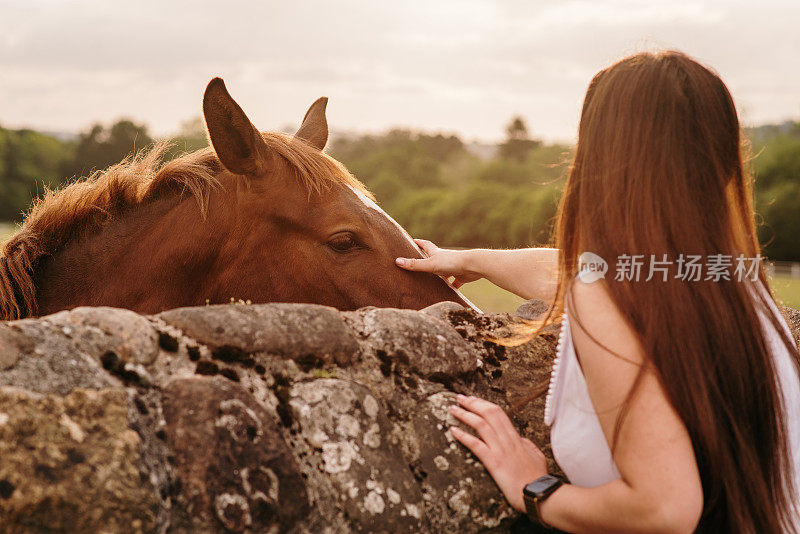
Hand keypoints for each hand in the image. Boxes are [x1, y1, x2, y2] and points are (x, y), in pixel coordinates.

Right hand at [395, 239, 480, 287]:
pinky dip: (452, 286)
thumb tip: (397, 261)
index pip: (425, 245)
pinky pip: (455, 282)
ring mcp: (453, 267)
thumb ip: (415, 265)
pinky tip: (449, 292)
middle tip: (418, 262)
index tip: (412, 240)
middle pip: (434, 258)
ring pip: (444, 272)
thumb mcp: (430, 264)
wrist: (474, 265)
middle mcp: (444, 258)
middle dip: (427, 259)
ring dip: (439, 276)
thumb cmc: (452, 262)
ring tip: (431, 282)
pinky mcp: (461, 276)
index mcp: (436, 253)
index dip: (418, 242)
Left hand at [449, 394, 547, 511]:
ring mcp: (501, 451)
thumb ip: (526, 445)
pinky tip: (453, 431)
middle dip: (472, 403)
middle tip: (459, 398)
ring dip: (464, 414)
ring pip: (481, 425)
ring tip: (453, 409)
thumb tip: (520, 439)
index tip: (473, 399)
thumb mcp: (536, 455)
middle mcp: (507, 440)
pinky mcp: (494, 463)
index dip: (484, 404)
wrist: (540, 493)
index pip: (498, 413)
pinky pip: (476, 445)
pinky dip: (463, 436)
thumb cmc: (538, 477)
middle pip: (488, 413)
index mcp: (516, 438)